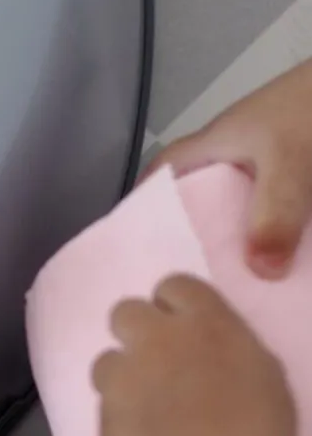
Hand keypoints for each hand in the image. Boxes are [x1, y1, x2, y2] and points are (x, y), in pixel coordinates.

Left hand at [93, 275, 294, 435]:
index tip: (184, 331)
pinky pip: (104, 402)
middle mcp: (158, 337)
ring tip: (147, 408)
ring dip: (122, 376)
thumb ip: (229, 348)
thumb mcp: (264, 377)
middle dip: (137, 333)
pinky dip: (118, 415)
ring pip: (106, 359)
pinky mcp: (103, 410)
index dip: (175, 307)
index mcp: (207, 322)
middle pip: (125, 311)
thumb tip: (209, 346)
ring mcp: (125, 373)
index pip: (174, 285)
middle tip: (157, 364)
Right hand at [148, 59, 311, 278]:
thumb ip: (273, 214)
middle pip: (202, 200)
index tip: (139, 248)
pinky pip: (282, 215)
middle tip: (189, 285)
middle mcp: (237, 156)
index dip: (144, 205)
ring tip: (233, 291)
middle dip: (194, 239)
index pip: (163, 172)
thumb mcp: (290, 161)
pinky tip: (287, 270)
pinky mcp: (302, 173)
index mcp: (215, 144)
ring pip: (245, 211)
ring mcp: (273, 164)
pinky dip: (281, 239)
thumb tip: (260, 273)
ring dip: (243, 244)